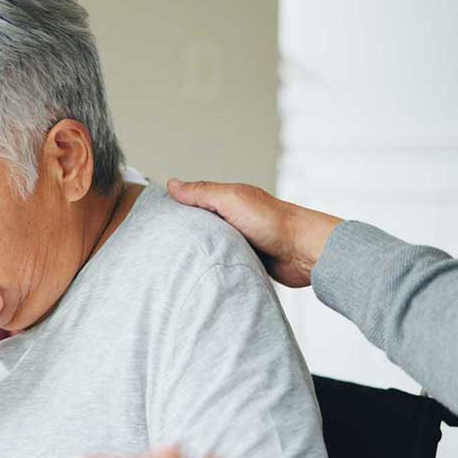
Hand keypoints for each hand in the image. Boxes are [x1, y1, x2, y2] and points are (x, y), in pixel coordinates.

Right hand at [167, 179, 342, 287]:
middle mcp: (232, 220)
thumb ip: (203, 192)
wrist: (303, 252)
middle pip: (199, 227)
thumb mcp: (232, 200)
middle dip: (183, 235)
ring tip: (173, 263)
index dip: (175, 208)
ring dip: (199, 254)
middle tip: (157, 246)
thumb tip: (172, 184)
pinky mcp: (246, 262)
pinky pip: (222, 264)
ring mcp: (239, 242)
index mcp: (227, 201)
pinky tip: (200, 274)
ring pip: (209, 247)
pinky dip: (213, 267)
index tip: (154, 218)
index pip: (194, 202)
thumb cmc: (274, 222)